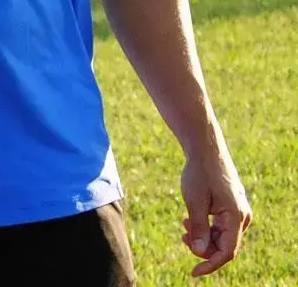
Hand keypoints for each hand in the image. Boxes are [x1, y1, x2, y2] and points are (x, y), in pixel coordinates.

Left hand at [182, 150, 250, 275]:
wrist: (206, 151)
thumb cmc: (199, 174)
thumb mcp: (194, 201)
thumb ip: (198, 227)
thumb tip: (199, 251)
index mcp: (236, 216)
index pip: (227, 252)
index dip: (210, 264)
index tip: (193, 272)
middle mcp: (242, 217)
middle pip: (224, 246)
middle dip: (203, 247)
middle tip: (182, 236)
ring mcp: (238, 213)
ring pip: (222, 237)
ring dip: (202, 237)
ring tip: (183, 224)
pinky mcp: (232, 209)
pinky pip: (221, 228)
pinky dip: (205, 228)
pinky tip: (188, 220)